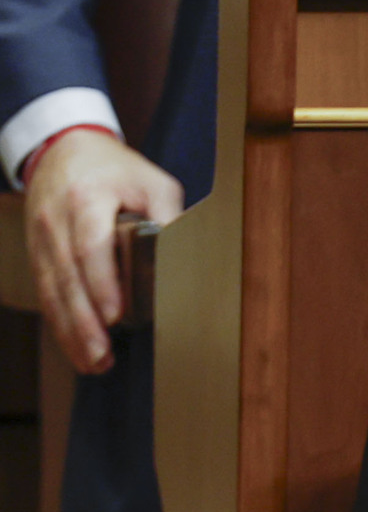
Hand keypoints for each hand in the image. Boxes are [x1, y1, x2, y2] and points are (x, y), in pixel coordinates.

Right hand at [24, 128, 181, 372]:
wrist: (64, 149)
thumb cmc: (114, 168)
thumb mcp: (151, 180)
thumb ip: (167, 214)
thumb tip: (184, 254)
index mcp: (86, 197)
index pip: (90, 245)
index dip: (102, 282)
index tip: (116, 315)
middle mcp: (56, 220)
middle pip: (67, 276)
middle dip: (84, 320)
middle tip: (102, 353)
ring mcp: (42, 239)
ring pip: (53, 290)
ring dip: (71, 330)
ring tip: (93, 362)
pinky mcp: (38, 254)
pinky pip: (47, 293)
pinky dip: (61, 324)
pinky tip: (78, 350)